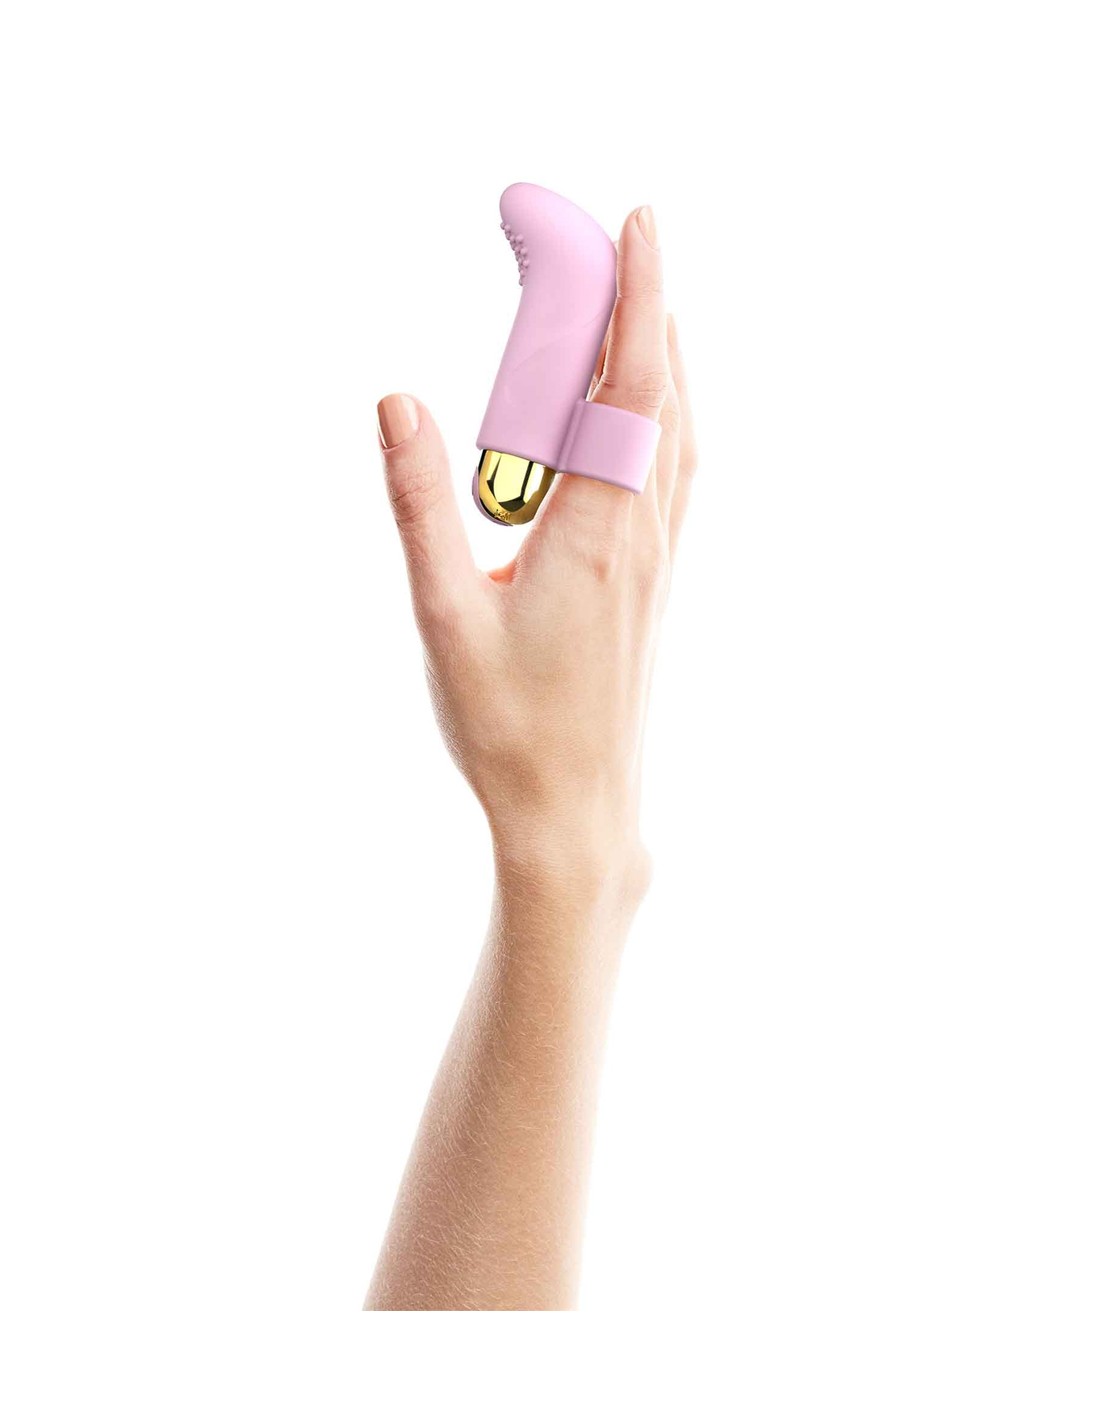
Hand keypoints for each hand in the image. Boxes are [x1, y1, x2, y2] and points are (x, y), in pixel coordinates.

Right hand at [376, 206, 695, 901]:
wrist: (576, 810)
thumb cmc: (508, 727)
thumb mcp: (444, 616)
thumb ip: (418, 506)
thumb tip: (398, 401)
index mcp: (598, 532)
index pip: (630, 385)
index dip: (638, 295)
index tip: (637, 219)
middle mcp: (644, 532)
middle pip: (660, 389)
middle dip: (640, 302)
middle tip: (602, 236)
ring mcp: (658, 556)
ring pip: (675, 428)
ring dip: (656, 353)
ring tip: (625, 296)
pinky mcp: (653, 578)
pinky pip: (670, 467)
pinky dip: (660, 408)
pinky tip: (640, 404)